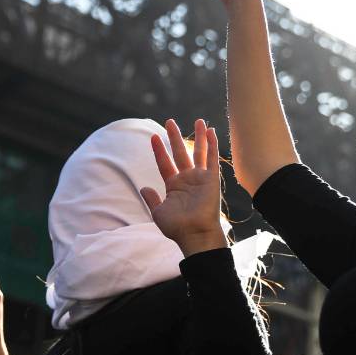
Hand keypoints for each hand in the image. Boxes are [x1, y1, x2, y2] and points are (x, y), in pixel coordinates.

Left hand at [140, 119, 228, 256]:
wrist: (194, 234)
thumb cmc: (177, 227)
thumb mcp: (158, 212)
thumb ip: (151, 199)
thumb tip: (143, 187)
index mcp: (173, 186)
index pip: (165, 163)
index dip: (159, 150)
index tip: (152, 136)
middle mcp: (187, 179)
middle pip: (180, 153)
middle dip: (174, 137)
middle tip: (169, 121)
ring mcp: (200, 178)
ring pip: (198, 152)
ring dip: (198, 136)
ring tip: (198, 120)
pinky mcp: (212, 179)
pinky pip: (212, 159)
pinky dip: (213, 145)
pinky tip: (211, 131)